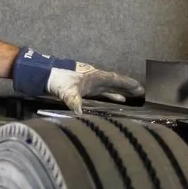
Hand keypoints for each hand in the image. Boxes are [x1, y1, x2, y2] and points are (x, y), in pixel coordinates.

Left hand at [13, 48, 143, 112]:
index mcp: (95, 76)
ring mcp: (91, 83)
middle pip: (115, 83)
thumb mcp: (66, 91)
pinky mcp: (85, 88)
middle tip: (141, 93)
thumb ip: (73, 101)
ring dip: (120, 92)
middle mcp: (95, 78)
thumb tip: (79, 113)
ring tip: (132, 98)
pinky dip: (110, 96)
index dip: (128, 84)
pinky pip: (102, 92)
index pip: (115, 79)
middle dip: (128, 87)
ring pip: (110, 88)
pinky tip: (116, 101)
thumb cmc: (58, 79)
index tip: (139, 88)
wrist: (45, 75)